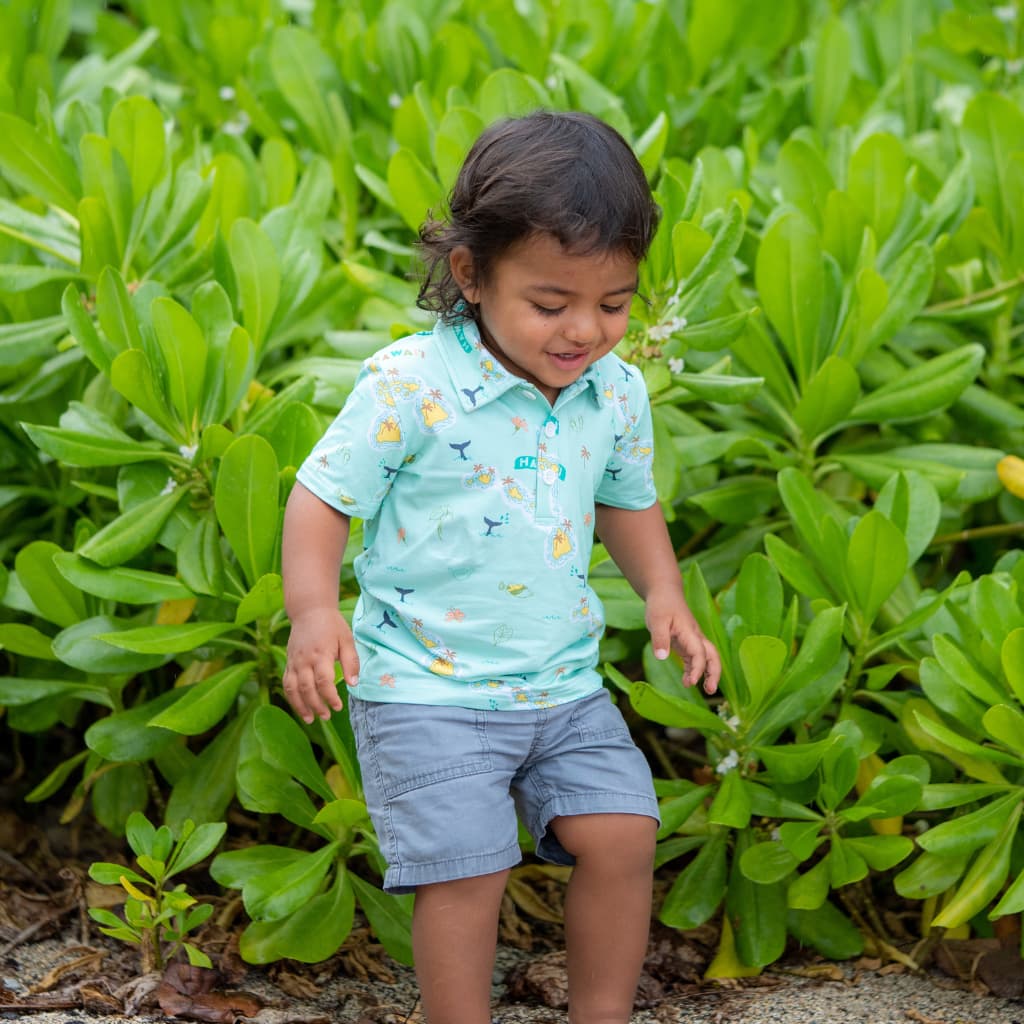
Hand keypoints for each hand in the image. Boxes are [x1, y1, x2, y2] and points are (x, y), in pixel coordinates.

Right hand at [282, 607, 359, 723]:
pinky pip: (287, 684)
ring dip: (300, 706)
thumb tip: (354, 684)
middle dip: (316, 706)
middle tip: (327, 716)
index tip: (338, 706)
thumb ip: (351, 662)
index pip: (323, 681)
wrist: (309, 611)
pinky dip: (291, 698)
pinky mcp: (288, 663)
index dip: (330, 697)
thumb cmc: (332, 625)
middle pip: (307, 689)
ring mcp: (293, 662)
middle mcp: (304, 660)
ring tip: (310, 719)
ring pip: (293, 689)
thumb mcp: (347, 640)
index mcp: (321, 654)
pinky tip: (300, 707)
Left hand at [645, 585, 720, 693]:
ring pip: (706, 658)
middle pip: (712, 656)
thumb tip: (662, 658)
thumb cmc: (661, 605)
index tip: (690, 682)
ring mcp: (692, 640)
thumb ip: (659, 639)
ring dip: (708, 674)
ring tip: (706, 690)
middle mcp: (695, 637)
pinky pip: (694, 658)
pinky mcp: (686, 643)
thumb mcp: (656, 620)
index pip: (699, 652)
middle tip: (710, 690)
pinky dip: (693, 670)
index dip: (697, 668)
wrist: (664, 593)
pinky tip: (687, 681)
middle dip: (714, 673)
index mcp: (690, 632)